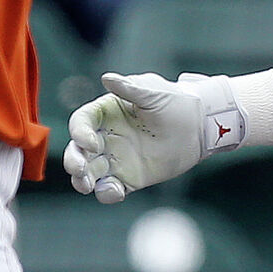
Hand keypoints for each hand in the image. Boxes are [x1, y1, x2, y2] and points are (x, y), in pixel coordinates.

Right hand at [63, 72, 239, 202]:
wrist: (199, 125)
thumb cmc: (175, 102)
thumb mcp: (153, 92)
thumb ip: (129, 89)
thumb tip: (107, 78)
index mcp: (106, 114)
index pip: (81, 123)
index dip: (80, 133)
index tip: (92, 143)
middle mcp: (106, 137)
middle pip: (78, 151)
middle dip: (73, 161)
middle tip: (79, 169)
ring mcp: (116, 159)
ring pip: (89, 173)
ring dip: (82, 180)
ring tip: (87, 185)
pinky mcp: (129, 178)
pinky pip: (111, 188)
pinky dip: (106, 192)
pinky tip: (114, 191)